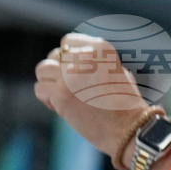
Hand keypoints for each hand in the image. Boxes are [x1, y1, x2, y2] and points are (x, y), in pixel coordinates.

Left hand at [34, 34, 149, 166]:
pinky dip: (47, 98)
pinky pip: (40, 88)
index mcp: (102, 49)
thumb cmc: (126, 104)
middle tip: (72, 88)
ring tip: (64, 95)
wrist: (129, 128)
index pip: (69, 41)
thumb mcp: (117, 71)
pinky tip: (62, 107)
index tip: (78, 71)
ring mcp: (72, 75)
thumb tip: (72, 60)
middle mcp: (86, 57)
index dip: (69, 57)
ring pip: (42, 69)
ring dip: (49, 82)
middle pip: (54, 55)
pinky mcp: (61, 94)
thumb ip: (95, 62)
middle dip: (59, 71)